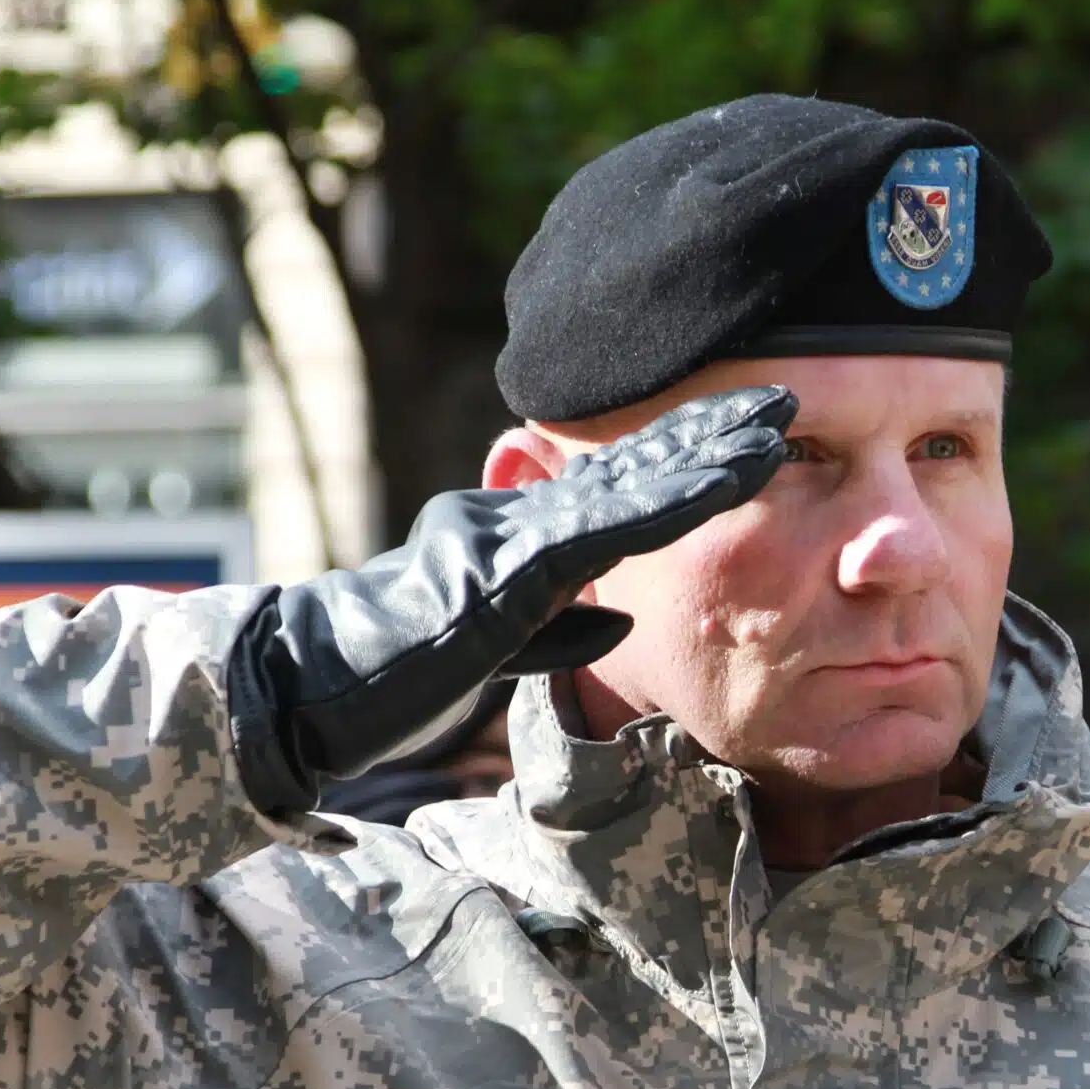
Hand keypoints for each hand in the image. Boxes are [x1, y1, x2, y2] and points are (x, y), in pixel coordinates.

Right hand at [229, 386, 794, 815]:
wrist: (301, 690)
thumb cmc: (387, 681)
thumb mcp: (492, 656)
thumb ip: (555, 632)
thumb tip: (622, 616)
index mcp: (512, 540)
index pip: (611, 490)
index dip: (681, 456)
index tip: (749, 433)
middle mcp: (511, 520)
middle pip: (627, 468)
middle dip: (708, 433)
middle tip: (787, 397)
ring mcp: (504, 539)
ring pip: (623, 486)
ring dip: (705, 456)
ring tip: (776, 428)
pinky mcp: (499, 574)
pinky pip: (598, 532)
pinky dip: (663, 504)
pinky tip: (720, 484)